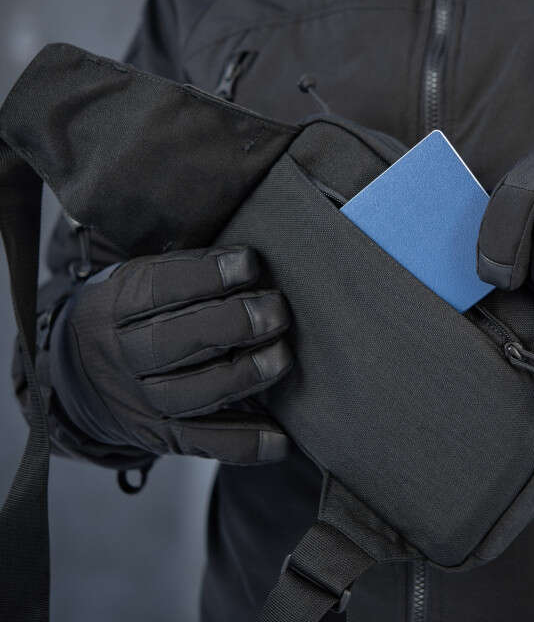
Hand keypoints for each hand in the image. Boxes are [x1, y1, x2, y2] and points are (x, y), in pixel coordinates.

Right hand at [50, 245, 292, 463]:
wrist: (79, 376)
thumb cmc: (133, 314)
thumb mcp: (138, 279)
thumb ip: (186, 270)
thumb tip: (251, 260)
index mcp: (112, 307)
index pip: (158, 289)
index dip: (207, 275)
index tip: (250, 263)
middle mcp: (120, 357)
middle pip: (172, 344)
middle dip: (232, 324)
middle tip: (276, 311)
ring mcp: (139, 402)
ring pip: (192, 395)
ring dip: (245, 376)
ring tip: (282, 356)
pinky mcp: (161, 436)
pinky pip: (204, 444)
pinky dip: (246, 444)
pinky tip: (280, 439)